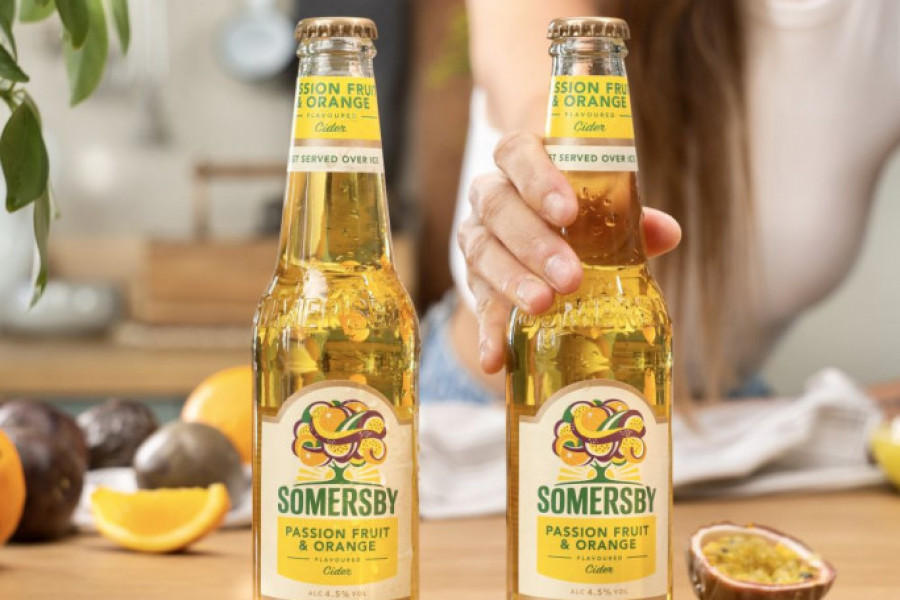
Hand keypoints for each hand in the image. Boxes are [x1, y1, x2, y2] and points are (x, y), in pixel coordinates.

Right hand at [457, 131, 681, 373]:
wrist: (539, 234)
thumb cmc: (579, 215)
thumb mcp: (604, 210)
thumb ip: (631, 219)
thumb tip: (666, 232)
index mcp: (522, 164)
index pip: (517, 154)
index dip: (538, 180)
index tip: (568, 212)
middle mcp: (491, 196)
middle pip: (498, 208)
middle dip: (533, 243)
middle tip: (569, 276)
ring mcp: (478, 239)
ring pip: (482, 253)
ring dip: (512, 281)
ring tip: (542, 306)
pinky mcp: (477, 282)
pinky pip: (477, 305)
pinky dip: (487, 332)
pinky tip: (496, 359)